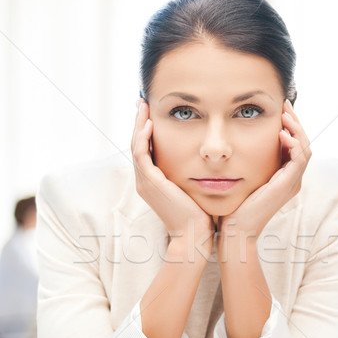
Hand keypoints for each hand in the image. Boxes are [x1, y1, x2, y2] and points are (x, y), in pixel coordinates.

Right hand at [131, 99, 213, 250]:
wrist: (194, 235)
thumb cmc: (198, 215)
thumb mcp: (191, 189)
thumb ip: (190, 174)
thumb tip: (202, 161)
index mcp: (152, 183)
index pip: (144, 150)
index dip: (146, 131)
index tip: (152, 113)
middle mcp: (144, 181)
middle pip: (136, 144)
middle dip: (139, 122)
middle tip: (142, 102)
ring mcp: (145, 182)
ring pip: (135, 146)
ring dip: (139, 124)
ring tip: (143, 105)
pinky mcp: (150, 183)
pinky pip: (141, 155)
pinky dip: (144, 138)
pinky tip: (151, 123)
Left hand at [218, 99, 310, 237]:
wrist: (235, 229)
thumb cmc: (234, 206)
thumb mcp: (242, 178)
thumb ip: (246, 161)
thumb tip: (236, 143)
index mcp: (283, 177)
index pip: (294, 145)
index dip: (289, 126)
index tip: (279, 109)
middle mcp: (291, 180)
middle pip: (303, 143)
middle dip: (295, 122)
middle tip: (285, 104)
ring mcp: (292, 183)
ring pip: (305, 148)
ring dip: (296, 129)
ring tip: (285, 115)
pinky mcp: (288, 186)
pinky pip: (299, 159)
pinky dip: (294, 144)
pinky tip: (282, 133)